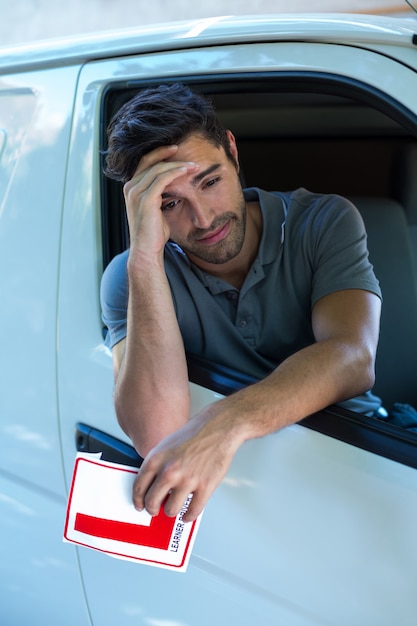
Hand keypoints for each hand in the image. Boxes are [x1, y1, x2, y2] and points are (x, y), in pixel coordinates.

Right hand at [123, 145, 197, 257]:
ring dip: (177, 164)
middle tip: (186, 151)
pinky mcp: (146, 199)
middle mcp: (131, 187)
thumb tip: (173, 187)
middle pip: (149, 160)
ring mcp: (136, 192)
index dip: (159, 154)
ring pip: (158, 168)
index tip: (175, 150)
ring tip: (193, 165)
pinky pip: (162, 178)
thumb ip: (160, 195)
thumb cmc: (153, 233)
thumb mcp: (156, 209)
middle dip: (168, 154)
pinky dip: (176, 172)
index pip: (144, 163)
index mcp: (131, 188)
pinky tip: (187, 171)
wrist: (146, 251)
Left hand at [132, 403, 240, 521]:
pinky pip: (193, 511)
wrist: (218, 427)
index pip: (138, 487)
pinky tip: (187, 514)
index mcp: (157, 459)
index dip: (137, 500)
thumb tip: (152, 486)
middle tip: (155, 510)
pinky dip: (188, 516)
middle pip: (152, 501)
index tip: (139, 505)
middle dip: (152, 509)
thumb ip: (157, 466)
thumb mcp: (166, 445)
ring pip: (171, 510)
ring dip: (171, 512)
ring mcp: (188, 480)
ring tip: (173, 508)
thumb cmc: (194, 433)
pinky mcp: (205, 486)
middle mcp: (170, 471)